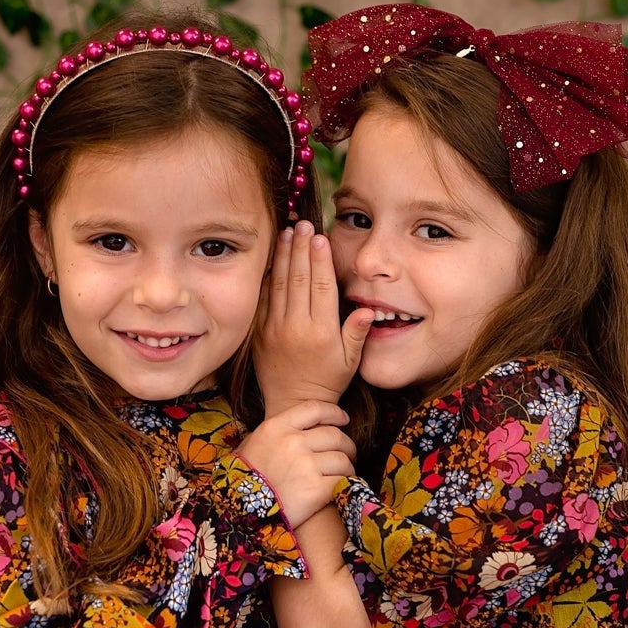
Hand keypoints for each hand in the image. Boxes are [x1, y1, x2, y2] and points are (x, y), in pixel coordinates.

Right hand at [239, 401, 356, 527]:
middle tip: (349, 455)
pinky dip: (348, 486)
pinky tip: (344, 489)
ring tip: (344, 475)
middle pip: (335, 436)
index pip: (315, 409)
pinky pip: (343, 482)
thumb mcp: (252, 446)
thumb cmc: (241, 481)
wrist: (238, 513)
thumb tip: (300, 431)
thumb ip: (276, 435)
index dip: (334, 413)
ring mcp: (305, 465)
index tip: (344, 419)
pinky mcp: (315, 490)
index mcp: (276, 427)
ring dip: (348, 468)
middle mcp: (293, 442)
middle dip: (347, 445)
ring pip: (343, 460)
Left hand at [256, 221, 374, 415]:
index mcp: (322, 332)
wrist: (292, 403)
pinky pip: (264, 298)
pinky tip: (272, 257)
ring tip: (287, 232)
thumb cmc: (327, 381)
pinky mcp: (260, 332)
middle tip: (302, 224)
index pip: (321, 286)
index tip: (320, 237)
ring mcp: (274, 328)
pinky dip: (268, 275)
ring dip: (284, 255)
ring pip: (279, 284)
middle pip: (299, 278)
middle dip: (301, 248)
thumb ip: (356, 333)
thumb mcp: (349, 362)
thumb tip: (368, 311)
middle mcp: (296, 327)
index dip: (321, 259)